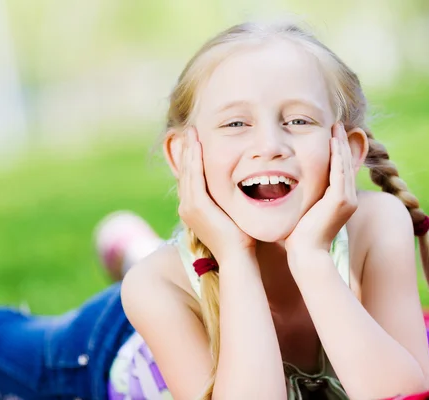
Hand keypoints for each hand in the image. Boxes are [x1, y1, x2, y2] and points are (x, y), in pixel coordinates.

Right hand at [177, 127, 255, 263]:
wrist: (238, 257)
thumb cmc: (241, 238)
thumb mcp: (232, 212)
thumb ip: (230, 199)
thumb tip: (243, 184)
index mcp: (193, 209)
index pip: (190, 177)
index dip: (191, 158)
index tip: (195, 140)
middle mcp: (186, 207)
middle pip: (185, 172)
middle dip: (187, 150)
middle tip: (189, 130)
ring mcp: (189, 207)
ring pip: (187, 172)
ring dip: (189, 150)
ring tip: (191, 132)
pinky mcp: (196, 206)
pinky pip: (193, 177)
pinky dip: (194, 160)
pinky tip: (196, 145)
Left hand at [285, 123, 357, 255]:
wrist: (305, 254)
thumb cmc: (300, 237)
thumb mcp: (305, 211)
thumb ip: (306, 198)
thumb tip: (292, 188)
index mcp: (342, 201)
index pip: (341, 171)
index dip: (338, 152)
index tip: (331, 135)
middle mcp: (349, 199)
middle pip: (346, 164)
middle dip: (341, 143)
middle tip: (336, 124)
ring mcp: (347, 200)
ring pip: (344, 165)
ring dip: (340, 144)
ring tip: (336, 127)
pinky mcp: (341, 200)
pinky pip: (340, 172)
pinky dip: (337, 155)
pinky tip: (332, 141)